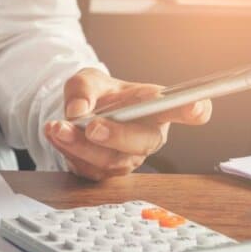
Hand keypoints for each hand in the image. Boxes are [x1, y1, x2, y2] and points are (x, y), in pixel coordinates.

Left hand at [44, 68, 211, 180]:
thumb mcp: (87, 79)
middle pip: (144, 142)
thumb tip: (77, 111)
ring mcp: (128, 158)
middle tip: (92, 127)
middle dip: (117, 136)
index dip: (193, 109)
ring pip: (112, 161)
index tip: (194, 107)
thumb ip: (82, 88)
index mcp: (156, 107)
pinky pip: (89, 169)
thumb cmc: (97, 95)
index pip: (183, 109)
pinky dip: (68, 152)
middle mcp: (148, 135)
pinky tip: (56, 135)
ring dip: (81, 146)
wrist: (78, 114)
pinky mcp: (106, 172)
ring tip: (59, 128)